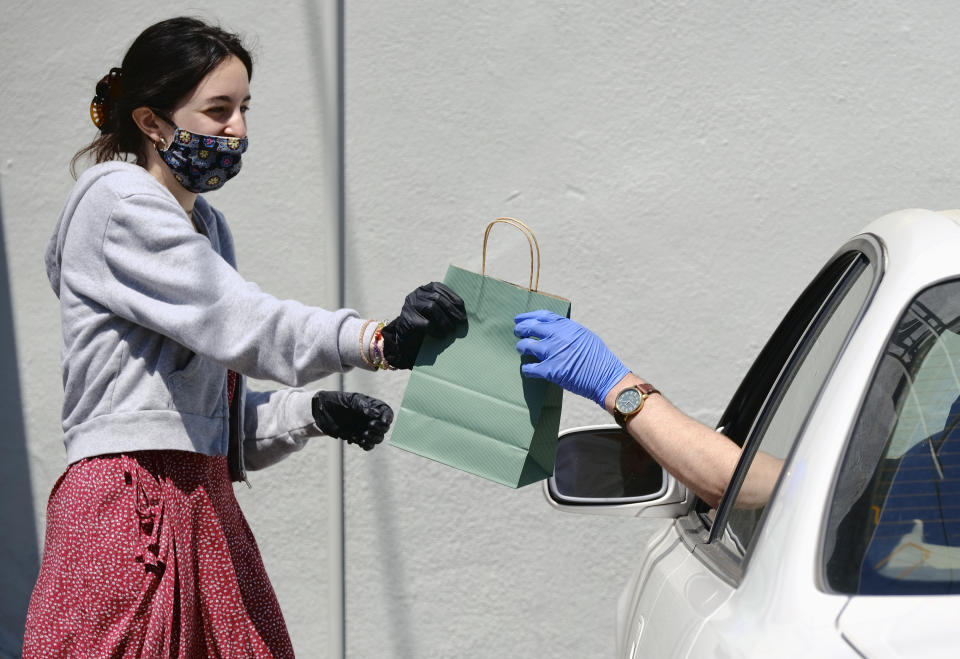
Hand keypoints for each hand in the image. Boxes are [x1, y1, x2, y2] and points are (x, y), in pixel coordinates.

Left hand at [312, 391, 393, 450]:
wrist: (322, 411)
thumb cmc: (337, 401)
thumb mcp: (352, 399)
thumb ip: (364, 405)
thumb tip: (376, 414)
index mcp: (372, 407)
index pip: (387, 413)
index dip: (387, 418)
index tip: (382, 421)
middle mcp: (371, 419)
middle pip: (384, 428)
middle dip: (379, 429)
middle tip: (369, 426)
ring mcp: (365, 429)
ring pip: (378, 438)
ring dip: (374, 438)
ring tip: (364, 434)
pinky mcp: (358, 438)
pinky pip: (368, 445)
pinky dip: (366, 445)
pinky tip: (357, 439)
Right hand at [381, 282, 466, 368]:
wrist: (406, 336)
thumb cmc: (425, 321)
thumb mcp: (435, 310)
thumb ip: (444, 305)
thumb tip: (462, 311)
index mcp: (425, 288)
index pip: (441, 288)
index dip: (454, 298)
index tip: (463, 310)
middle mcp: (417, 293)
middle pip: (437, 298)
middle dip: (451, 310)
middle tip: (461, 322)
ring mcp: (410, 305)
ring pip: (431, 307)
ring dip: (444, 320)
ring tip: (451, 330)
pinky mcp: (407, 318)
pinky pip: (425, 323)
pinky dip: (435, 330)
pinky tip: (441, 336)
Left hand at [514, 310, 629, 405]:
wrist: (605, 377)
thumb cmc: (598, 358)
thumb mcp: (584, 336)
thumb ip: (567, 331)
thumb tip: (553, 330)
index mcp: (567, 326)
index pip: (542, 315)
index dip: (528, 316)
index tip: (519, 319)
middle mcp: (557, 336)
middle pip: (530, 328)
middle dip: (520, 329)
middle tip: (517, 332)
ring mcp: (552, 352)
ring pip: (525, 346)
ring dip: (521, 347)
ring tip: (521, 349)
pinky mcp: (549, 370)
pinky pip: (529, 368)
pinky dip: (526, 369)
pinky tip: (527, 370)